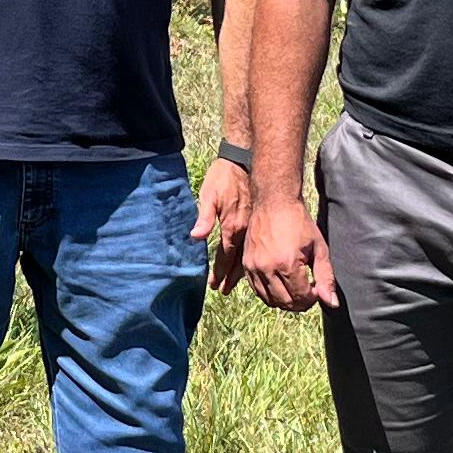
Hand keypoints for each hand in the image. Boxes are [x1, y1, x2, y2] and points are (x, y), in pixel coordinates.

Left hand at [190, 153, 255, 294]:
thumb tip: (196, 237)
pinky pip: (253, 246)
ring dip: (240, 271)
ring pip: (247, 255)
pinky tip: (247, 264)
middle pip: (237, 261)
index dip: (219, 273)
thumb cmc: (223, 177)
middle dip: (230, 277)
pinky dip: (250, 258)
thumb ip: (204, 217)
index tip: (215, 286)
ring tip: (234, 283)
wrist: (243, 161)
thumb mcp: (209, 194)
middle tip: (224, 291)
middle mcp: (244, 230)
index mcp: (232, 226)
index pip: (224, 256)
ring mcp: (252, 226)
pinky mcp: (255, 221)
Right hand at [245, 191, 335, 314]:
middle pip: (285, 302)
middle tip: (308, 289)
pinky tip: (281, 284)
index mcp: (288, 263)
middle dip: (300, 302)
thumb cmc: (299, 223)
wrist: (274, 202)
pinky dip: (270, 294)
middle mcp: (267, 268)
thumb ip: (326, 277)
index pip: (301, 298)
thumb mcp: (319, 248)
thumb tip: (332, 303)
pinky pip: (258, 291)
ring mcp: (254, 267)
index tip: (317, 287)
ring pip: (270, 300)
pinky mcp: (246, 265)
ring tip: (295, 287)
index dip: (313, 297)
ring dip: (285, 300)